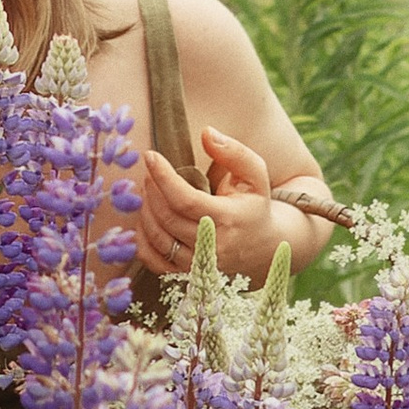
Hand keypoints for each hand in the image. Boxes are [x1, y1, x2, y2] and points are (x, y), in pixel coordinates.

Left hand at [139, 130, 343, 280]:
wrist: (266, 248)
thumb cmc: (255, 205)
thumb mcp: (255, 175)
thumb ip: (234, 152)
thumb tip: (207, 132)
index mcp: (228, 220)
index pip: (185, 199)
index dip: (163, 176)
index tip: (150, 156)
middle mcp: (212, 247)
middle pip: (166, 217)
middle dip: (152, 190)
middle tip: (150, 172)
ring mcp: (198, 266)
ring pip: (157, 237)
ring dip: (146, 210)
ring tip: (149, 191)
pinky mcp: (186, 276)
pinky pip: (153, 260)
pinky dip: (142, 239)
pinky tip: (147, 218)